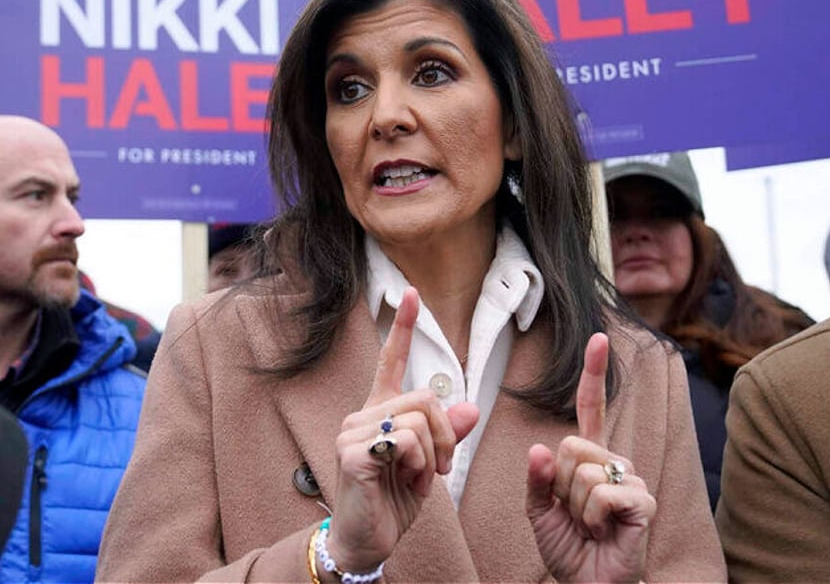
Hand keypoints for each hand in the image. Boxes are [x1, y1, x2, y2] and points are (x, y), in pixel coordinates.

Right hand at [327, 287, 478, 572]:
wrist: (366, 541)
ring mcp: (353, 432)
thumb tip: (470, 407)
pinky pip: (406, 442)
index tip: (411, 294)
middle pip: (425, 397)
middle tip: (441, 467)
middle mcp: (363, 415)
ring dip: (433, 455)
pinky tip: (406, 483)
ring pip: (419, 419)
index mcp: (380, 411)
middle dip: (446, 434)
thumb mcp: (429, 464)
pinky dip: (420, 466)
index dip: (402, 327)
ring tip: (420, 479)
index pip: (391, 361)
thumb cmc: (393, 499)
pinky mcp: (352, 453)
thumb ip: (446, 434)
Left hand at [526, 333, 655, 582]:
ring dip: (573, 507)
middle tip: (574, 514)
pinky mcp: (643, 500)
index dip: (592, 373)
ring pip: (581, 471)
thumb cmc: (568, 547)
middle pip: (569, 446)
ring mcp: (632, 478)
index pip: (589, 407)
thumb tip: (540, 448)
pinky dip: (591, 517)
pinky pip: (600, 492)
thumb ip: (537, 480)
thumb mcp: (539, 511)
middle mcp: (614, 460)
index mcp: (589, 457)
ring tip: (589, 526)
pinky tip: (603, 531)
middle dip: (558, 486)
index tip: (597, 337)